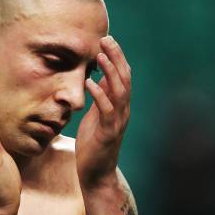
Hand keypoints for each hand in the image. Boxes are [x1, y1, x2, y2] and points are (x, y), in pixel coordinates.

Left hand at [75, 36, 130, 189]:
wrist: (96, 176)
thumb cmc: (93, 148)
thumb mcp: (95, 119)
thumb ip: (98, 101)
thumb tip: (95, 81)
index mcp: (119, 107)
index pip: (122, 77)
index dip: (117, 58)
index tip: (107, 40)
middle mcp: (123, 112)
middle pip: (124, 79)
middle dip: (116, 58)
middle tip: (106, 39)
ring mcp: (117, 123)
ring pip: (119, 92)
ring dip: (109, 72)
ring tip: (99, 55)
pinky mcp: (108, 134)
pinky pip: (106, 111)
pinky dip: (99, 95)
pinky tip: (90, 83)